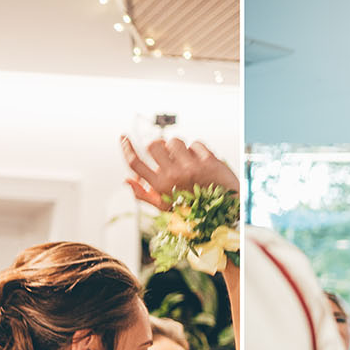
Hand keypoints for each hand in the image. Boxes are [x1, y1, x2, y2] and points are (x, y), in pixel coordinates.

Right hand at [120, 136, 239, 206]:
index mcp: (160, 187)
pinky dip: (197, 150)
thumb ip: (144, 194)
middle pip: (153, 146)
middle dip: (156, 147)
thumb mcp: (166, 207)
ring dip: (177, 148)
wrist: (226, 212)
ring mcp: (192, 166)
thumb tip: (127, 180)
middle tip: (163, 153)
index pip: (135, 164)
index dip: (126, 148)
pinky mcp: (208, 160)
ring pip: (174, 141)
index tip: (123, 138)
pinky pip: (195, 143)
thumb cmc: (193, 210)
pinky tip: (200, 162)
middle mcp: (174, 175)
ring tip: (185, 160)